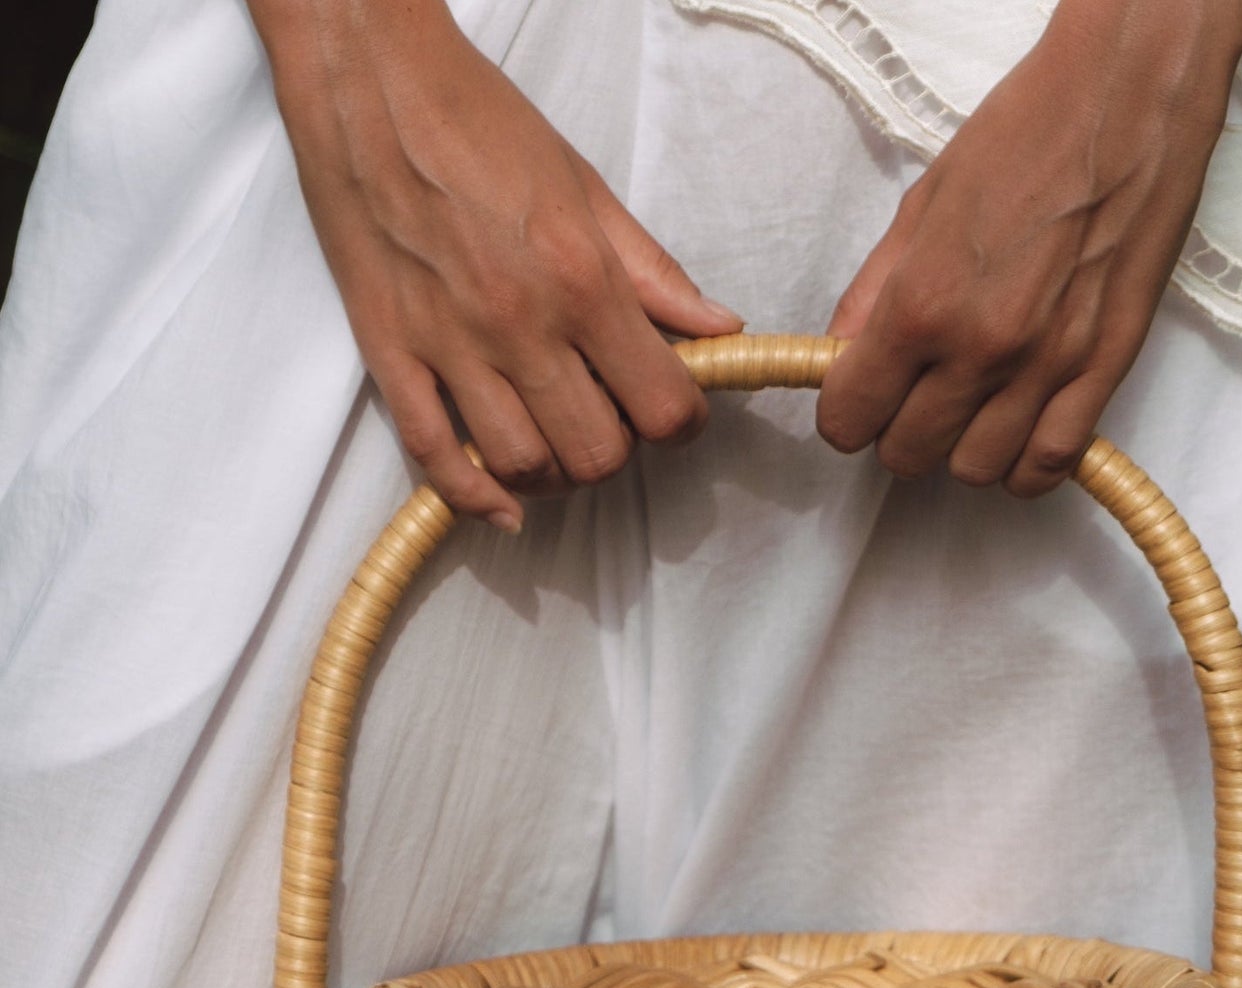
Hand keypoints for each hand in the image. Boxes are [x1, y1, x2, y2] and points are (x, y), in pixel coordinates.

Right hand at [250, 0, 741, 525]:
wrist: (369, 77)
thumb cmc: (478, 122)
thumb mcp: (585, 187)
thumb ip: (652, 270)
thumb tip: (718, 327)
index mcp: (579, 279)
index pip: (662, 405)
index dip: (682, 423)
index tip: (675, 410)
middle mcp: (518, 323)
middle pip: (595, 455)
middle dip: (616, 451)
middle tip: (608, 417)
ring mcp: (448, 345)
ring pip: (521, 468)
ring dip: (550, 473)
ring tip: (554, 441)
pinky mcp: (390, 352)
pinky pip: (434, 456)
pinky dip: (472, 497)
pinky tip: (499, 502)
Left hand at [816, 0, 1241, 496]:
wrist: (1127, 97)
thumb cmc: (1022, 134)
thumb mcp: (921, 205)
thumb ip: (872, 294)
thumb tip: (840, 358)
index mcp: (922, 304)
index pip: (851, 419)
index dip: (847, 414)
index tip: (859, 397)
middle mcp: (981, 349)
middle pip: (909, 456)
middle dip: (900, 432)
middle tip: (916, 393)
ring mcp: (1046, 367)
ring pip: (975, 471)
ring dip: (963, 447)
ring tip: (973, 405)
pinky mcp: (1103, 370)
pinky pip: (1048, 467)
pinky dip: (1024, 465)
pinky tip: (1018, 432)